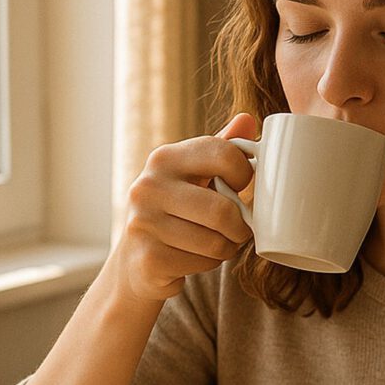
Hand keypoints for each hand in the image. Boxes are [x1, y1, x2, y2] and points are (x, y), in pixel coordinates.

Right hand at [114, 113, 256, 302]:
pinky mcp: (148, 258)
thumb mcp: (194, 175)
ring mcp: (144, 223)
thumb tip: (247, 120)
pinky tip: (195, 258)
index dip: (246, 174)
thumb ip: (220, 148)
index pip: (224, 154)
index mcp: (164, 158)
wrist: (137, 262)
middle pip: (223, 210)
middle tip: (239, 229)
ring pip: (216, 242)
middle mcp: (148, 186)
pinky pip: (203, 264)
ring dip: (227, 248)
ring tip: (217, 243)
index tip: (242, 187)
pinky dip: (209, 264)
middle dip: (241, 227)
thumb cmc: (176, 212)